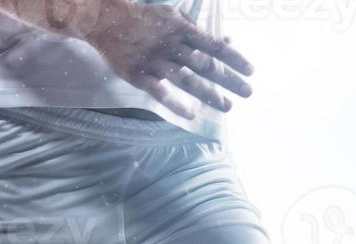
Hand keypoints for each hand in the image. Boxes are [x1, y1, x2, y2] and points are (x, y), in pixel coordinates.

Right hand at [84, 1, 253, 118]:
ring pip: (185, 80)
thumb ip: (198, 31)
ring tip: (227, 107)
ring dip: (208, 94)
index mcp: (180, 30)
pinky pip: (158, 91)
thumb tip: (227, 40)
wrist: (104, 20)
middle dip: (227, 79)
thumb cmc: (144, 20)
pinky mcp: (137, 75)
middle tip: (248, 92)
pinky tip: (190, 115)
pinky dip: (174, 103)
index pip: (213, 45)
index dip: (233, 58)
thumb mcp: (172, 17)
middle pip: (204, 64)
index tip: (251, 71)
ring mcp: (154, 61)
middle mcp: (170, 46)